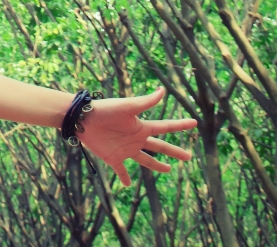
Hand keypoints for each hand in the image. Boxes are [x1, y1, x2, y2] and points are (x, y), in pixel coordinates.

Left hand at [77, 87, 197, 185]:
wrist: (82, 119)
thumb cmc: (105, 110)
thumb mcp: (127, 106)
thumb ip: (145, 102)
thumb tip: (163, 90)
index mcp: (141, 126)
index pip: (165, 127)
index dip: (180, 125)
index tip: (194, 123)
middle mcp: (136, 139)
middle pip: (160, 147)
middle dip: (174, 152)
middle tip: (189, 157)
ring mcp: (125, 149)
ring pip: (145, 160)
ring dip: (156, 165)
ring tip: (168, 170)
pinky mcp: (113, 158)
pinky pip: (121, 170)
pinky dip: (125, 177)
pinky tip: (128, 185)